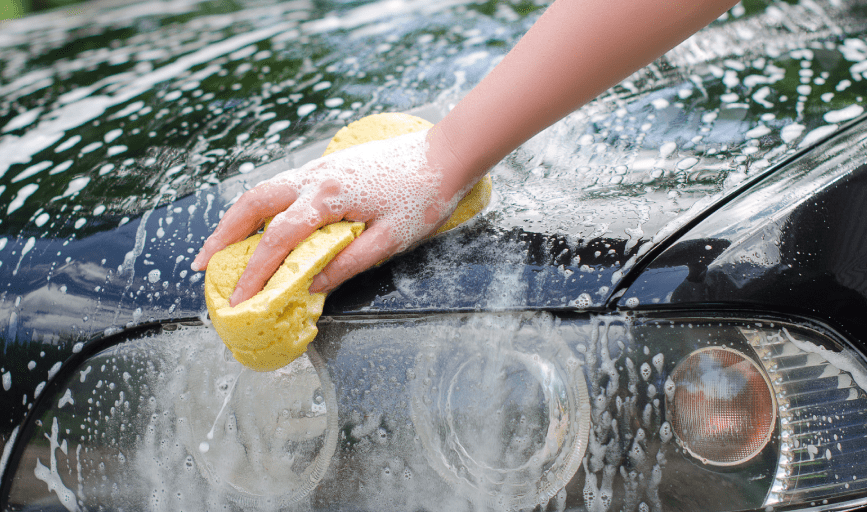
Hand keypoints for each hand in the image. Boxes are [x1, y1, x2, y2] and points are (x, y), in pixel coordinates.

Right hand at [192, 129, 463, 305]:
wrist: (444, 155)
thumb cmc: (423, 198)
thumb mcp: (390, 240)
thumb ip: (347, 263)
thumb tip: (309, 286)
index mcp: (329, 198)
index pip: (278, 239)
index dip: (254, 272)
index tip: (238, 298)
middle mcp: (315, 178)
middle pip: (253, 204)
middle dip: (223, 235)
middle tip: (201, 264)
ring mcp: (318, 168)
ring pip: (263, 190)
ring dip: (236, 218)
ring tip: (220, 246)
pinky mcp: (327, 167)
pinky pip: (281, 186)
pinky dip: (261, 206)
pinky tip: (260, 223)